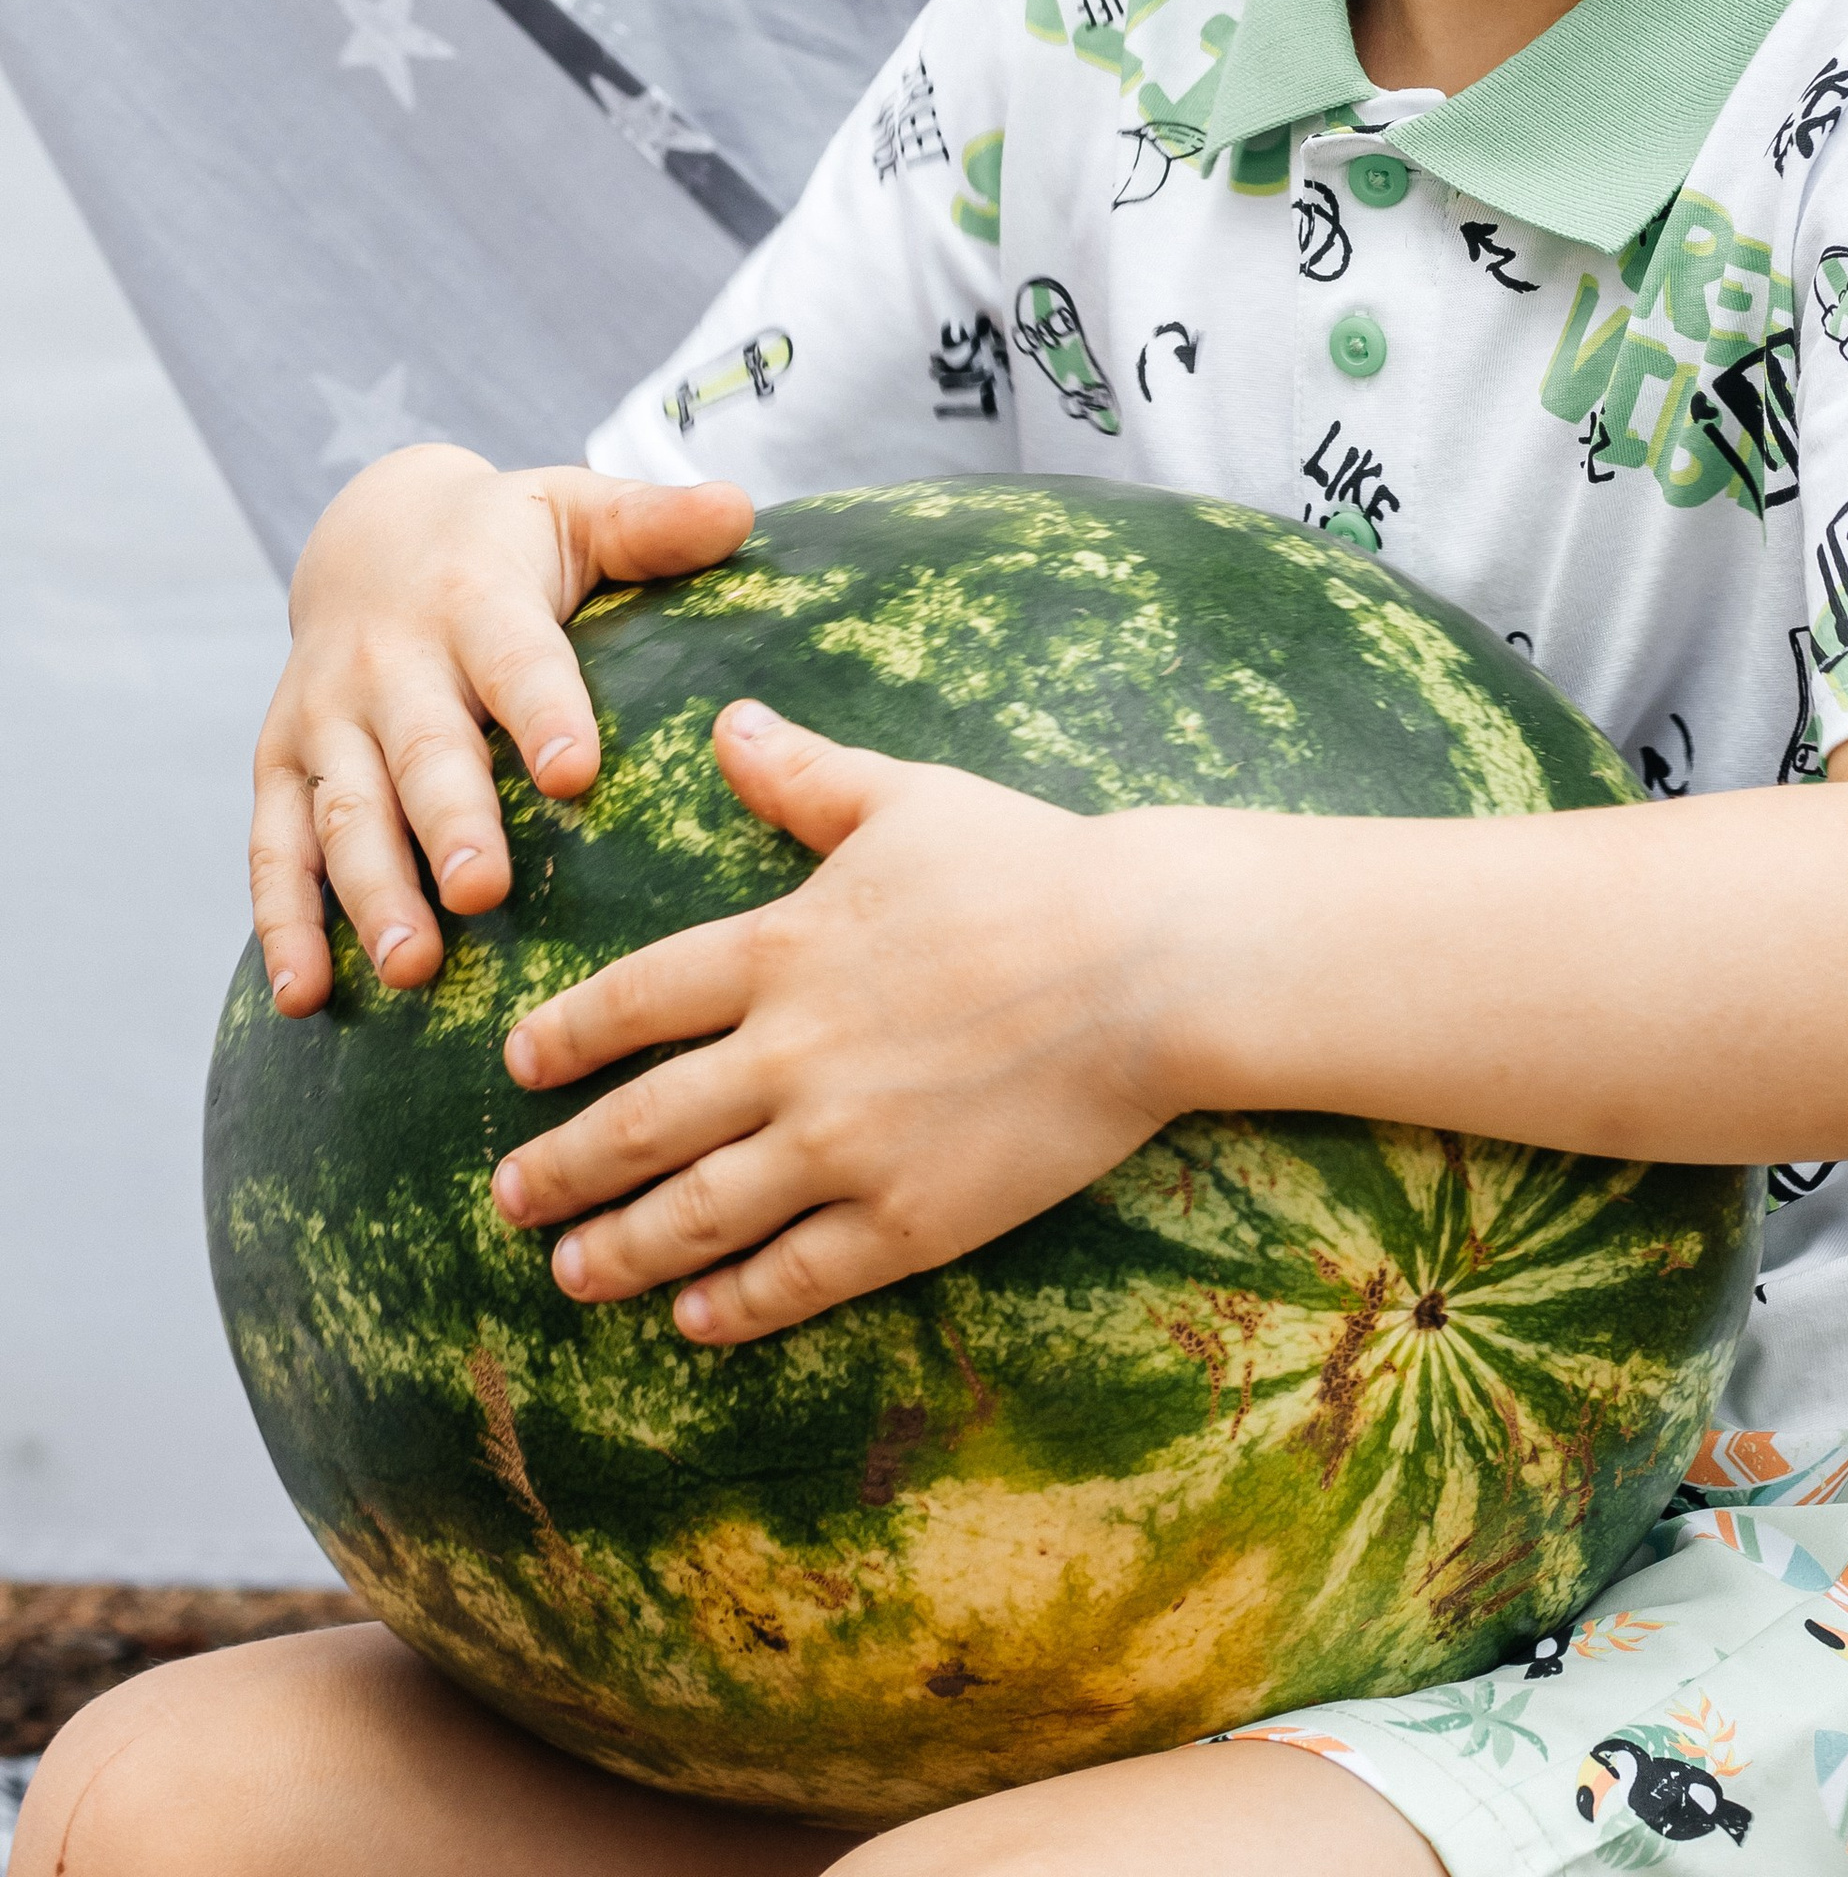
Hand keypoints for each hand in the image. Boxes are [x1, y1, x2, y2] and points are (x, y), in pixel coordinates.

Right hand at [251, 447, 753, 1015]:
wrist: (371, 533)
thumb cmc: (509, 539)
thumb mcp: (579, 510)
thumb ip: (653, 522)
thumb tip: (739, 507)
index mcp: (473, 597)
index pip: (515, 658)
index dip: (544, 713)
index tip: (576, 773)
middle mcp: (389, 661)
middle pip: (422, 749)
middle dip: (449, 822)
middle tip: (482, 892)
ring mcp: (326, 719)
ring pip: (345, 812)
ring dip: (372, 892)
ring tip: (413, 967)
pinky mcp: (282, 765)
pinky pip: (274, 849)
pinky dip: (283, 924)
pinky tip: (305, 998)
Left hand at [489, 704, 1186, 1342]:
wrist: (1147, 962)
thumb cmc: (1032, 866)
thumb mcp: (905, 799)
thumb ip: (804, 774)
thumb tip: (728, 722)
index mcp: (782, 948)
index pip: (636, 1001)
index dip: (567, 1037)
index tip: (519, 1065)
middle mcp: (791, 1053)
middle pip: (640, 1123)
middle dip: (563, 1167)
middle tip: (508, 1198)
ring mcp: (845, 1143)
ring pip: (698, 1212)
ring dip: (620, 1249)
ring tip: (571, 1273)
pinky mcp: (908, 1215)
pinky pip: (796, 1275)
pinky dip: (733, 1304)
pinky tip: (694, 1317)